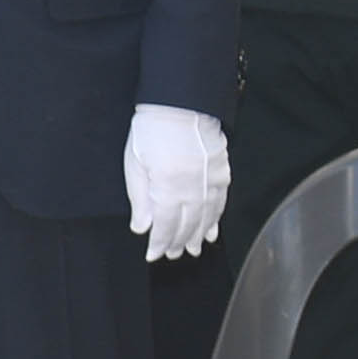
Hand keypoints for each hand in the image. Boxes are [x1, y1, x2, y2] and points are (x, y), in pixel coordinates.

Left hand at [122, 104, 230, 263]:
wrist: (179, 102)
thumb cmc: (151, 131)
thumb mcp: (135, 164)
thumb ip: (140, 198)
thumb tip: (142, 228)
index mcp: (168, 186)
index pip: (165, 225)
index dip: (159, 243)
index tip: (153, 255)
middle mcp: (193, 186)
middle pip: (188, 223)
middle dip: (179, 242)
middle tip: (174, 255)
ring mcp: (211, 178)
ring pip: (207, 216)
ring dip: (200, 234)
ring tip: (195, 248)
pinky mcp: (222, 169)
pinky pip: (221, 200)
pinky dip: (217, 217)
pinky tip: (213, 228)